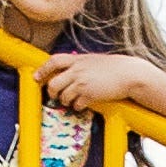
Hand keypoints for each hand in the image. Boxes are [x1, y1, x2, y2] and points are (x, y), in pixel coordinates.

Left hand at [42, 49, 159, 115]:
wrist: (128, 74)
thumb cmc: (112, 68)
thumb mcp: (92, 60)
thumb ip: (78, 64)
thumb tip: (68, 71)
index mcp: (77, 59)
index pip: (53, 61)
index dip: (42, 70)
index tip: (36, 77)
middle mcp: (77, 70)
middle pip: (54, 83)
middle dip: (52, 91)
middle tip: (55, 95)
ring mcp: (83, 83)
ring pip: (63, 96)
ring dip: (66, 101)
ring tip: (74, 100)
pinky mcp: (90, 95)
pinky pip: (76, 105)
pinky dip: (78, 107)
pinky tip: (84, 104)